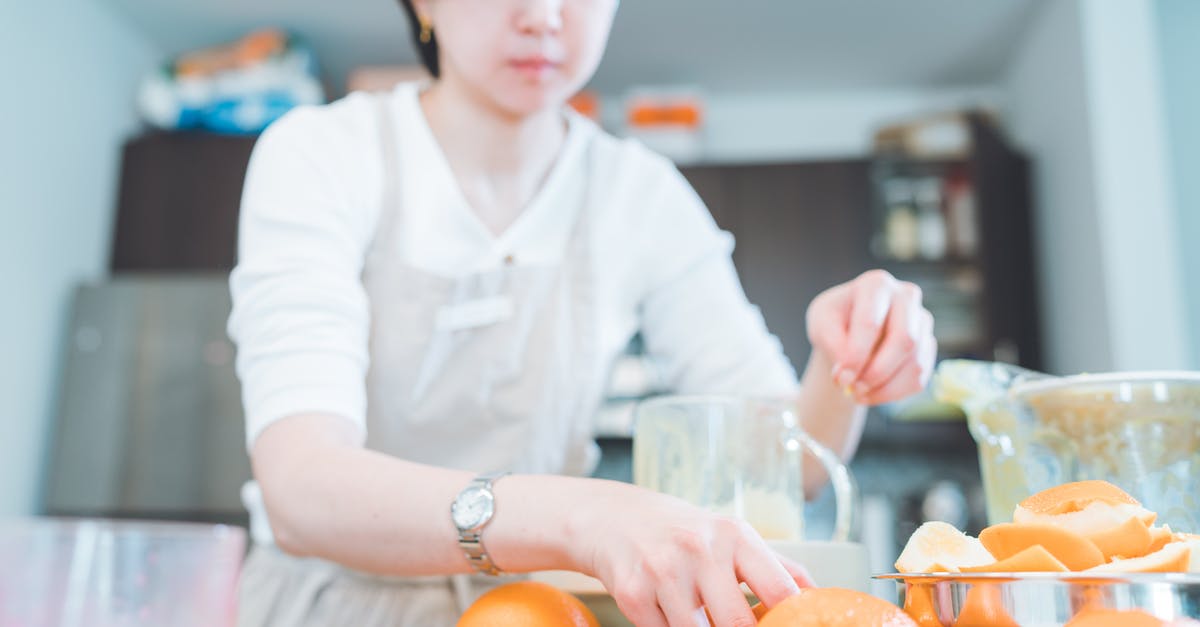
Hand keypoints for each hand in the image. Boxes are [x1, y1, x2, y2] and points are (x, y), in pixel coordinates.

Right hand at [567, 482, 812, 626]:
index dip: (789, 622)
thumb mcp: (732, 537)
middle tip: (734, 626)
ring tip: (698, 615)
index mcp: (736, 536)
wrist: (616, 519)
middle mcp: (701, 549)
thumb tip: (821, 597)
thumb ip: (778, 567)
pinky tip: (667, 615)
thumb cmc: (685, 533)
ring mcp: (664, 572)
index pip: (780, 591)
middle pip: (738, 625)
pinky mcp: (633, 594)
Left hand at [806, 269, 936, 405]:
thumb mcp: (821, 326)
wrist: (848, 330)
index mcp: (876, 284)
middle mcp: (906, 297)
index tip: (840, 379)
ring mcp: (922, 321)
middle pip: (905, 340)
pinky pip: (919, 377)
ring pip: (915, 362)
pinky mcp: (928, 346)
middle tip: (853, 389)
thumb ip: (833, 345)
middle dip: (877, 372)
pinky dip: (893, 393)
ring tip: (857, 394)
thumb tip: (848, 373)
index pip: (871, 323)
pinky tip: (871, 394)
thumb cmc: (834, 322)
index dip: (856, 355)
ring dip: (884, 387)